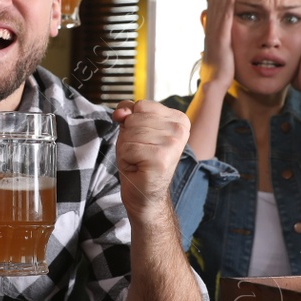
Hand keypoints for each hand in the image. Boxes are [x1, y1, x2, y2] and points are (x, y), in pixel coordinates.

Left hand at [111, 100, 189, 220]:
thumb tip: (121, 112)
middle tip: (139, 153)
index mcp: (179, 119)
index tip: (143, 140)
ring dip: (126, 148)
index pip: (141, 105)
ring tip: (138, 159)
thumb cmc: (140, 160)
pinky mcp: (161, 158)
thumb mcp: (132, 130)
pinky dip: (126, 158)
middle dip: (128, 136)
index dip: (132, 122)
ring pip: (130, 132)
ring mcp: (173, 143)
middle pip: (134, 118)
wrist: (145, 194)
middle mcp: (180, 129)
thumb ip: (127, 112)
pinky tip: (137, 167)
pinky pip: (128, 147)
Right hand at [199, 0, 234, 89]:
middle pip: (213, 6)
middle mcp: (210, 32)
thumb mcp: (215, 58)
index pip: (212, 12)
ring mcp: (215, 34)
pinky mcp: (222, 38)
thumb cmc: (217, 75)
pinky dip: (228, 3)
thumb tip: (206, 49)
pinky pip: (226, 17)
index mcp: (210, 35)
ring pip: (219, 8)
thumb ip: (213, 50)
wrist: (214, 84)